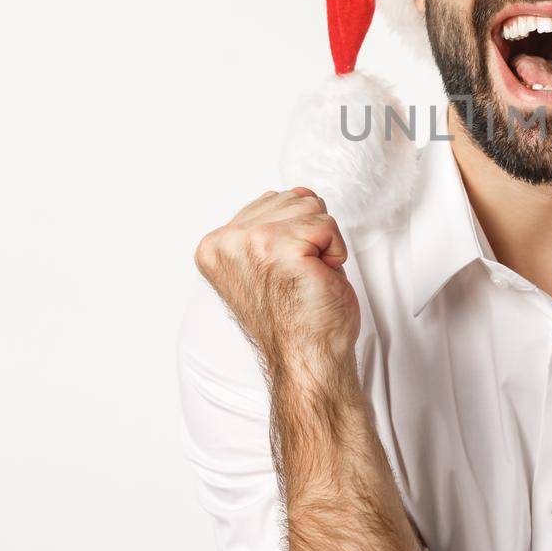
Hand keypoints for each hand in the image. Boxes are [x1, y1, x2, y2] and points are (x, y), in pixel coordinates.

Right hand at [194, 187, 359, 369]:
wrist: (308, 358)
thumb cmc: (297, 317)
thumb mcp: (270, 261)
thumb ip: (271, 225)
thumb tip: (296, 192)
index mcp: (216, 244)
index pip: (274, 200)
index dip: (296, 235)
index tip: (284, 273)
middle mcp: (226, 241)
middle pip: (294, 198)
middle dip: (311, 235)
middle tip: (300, 277)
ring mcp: (249, 241)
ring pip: (311, 206)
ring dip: (323, 244)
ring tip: (308, 277)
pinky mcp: (278, 247)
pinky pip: (327, 224)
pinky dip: (335, 252)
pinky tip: (319, 278)